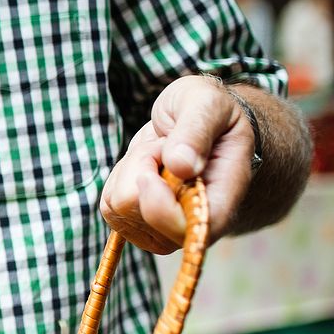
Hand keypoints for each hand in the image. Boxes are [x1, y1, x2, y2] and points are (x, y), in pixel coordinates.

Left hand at [100, 75, 253, 252]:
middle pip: (141, 215)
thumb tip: (182, 166)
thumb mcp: (207, 103)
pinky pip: (109, 205)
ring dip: (131, 169)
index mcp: (224, 198)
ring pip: (120, 207)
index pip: (192, 230)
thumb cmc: (208, 110)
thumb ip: (196, 131)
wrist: (194, 118)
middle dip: (142, 168)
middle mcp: (195, 222)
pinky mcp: (139, 222)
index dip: (160, 207)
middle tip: (165, 144)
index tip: (150, 172)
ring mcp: (166, 228)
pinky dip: (120, 177)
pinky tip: (146, 164)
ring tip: (159, 151)